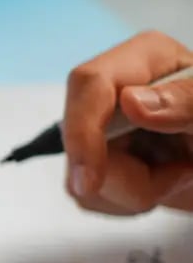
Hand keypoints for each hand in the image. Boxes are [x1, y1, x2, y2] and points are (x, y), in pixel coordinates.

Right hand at [64, 30, 192, 213]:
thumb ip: (188, 100)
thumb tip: (131, 102)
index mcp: (144, 59)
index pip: (89, 83)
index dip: (83, 130)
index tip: (91, 180)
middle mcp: (114, 91)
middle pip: (80, 139)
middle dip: (127, 176)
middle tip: (182, 175)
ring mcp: (101, 128)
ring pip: (79, 176)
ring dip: (134, 193)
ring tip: (179, 176)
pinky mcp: (96, 160)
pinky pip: (89, 197)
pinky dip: (126, 204)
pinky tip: (160, 185)